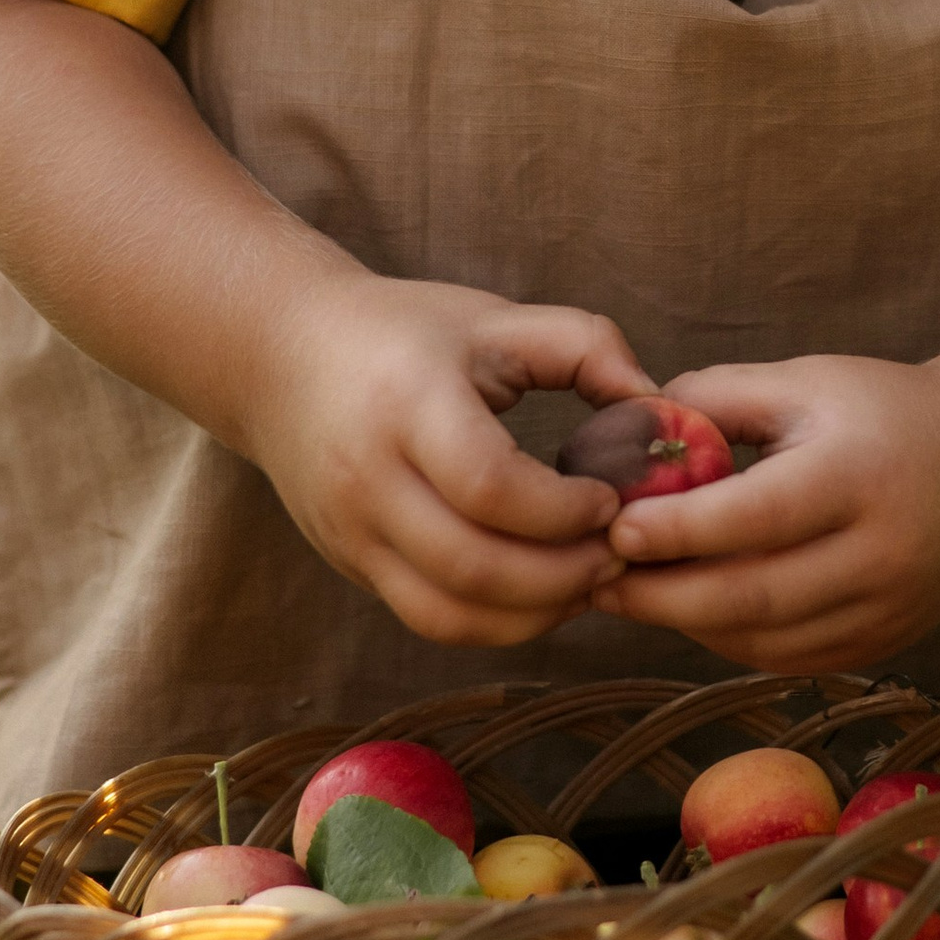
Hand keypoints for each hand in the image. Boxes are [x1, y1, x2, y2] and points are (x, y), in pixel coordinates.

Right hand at [248, 273, 651, 648]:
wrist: (279, 356)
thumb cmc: (404, 332)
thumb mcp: (493, 317)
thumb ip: (586, 347)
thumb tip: (660, 408)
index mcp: (407, 404)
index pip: (489, 486)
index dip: (564, 510)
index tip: (611, 499)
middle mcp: (369, 479)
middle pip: (473, 566)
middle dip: (564, 575)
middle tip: (619, 552)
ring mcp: (352, 532)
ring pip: (450, 614)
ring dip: (536, 613)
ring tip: (589, 578)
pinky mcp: (352, 565)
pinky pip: (430, 619)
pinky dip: (497, 622)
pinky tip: (543, 593)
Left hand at [589, 353, 939, 671]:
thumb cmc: (880, 412)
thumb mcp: (805, 381)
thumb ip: (716, 398)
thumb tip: (627, 429)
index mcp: (861, 474)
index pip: (757, 515)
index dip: (678, 529)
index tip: (614, 529)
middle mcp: (884, 552)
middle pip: (754, 596)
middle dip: (663, 595)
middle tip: (598, 580)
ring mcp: (890, 609)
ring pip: (765, 640)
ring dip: (688, 623)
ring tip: (632, 594)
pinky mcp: (885, 644)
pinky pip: (788, 658)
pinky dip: (730, 639)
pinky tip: (694, 609)